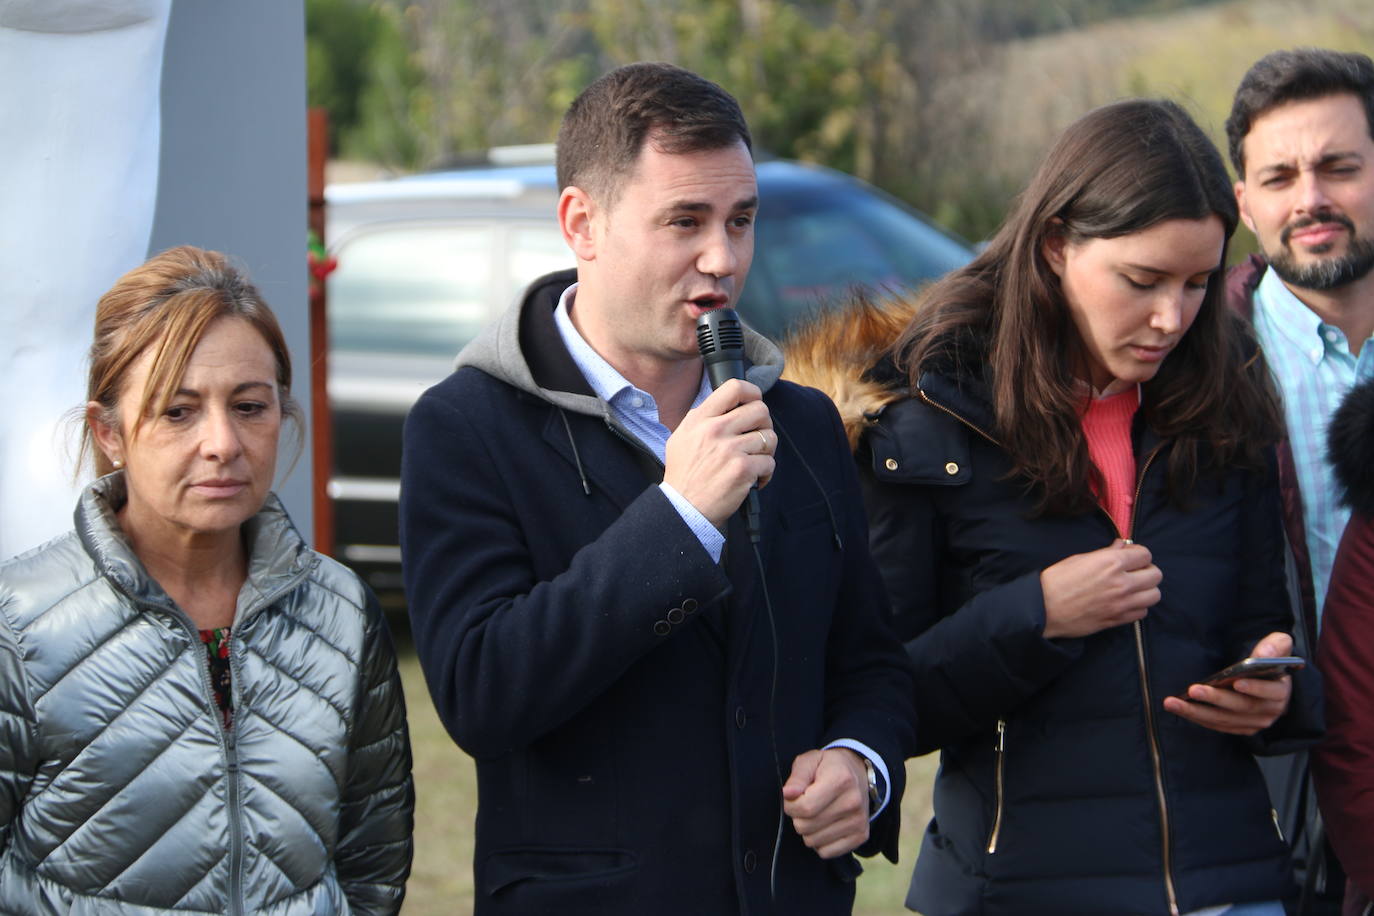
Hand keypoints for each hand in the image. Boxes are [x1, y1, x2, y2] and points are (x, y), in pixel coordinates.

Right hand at [663, 378, 774, 528]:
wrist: (683, 508)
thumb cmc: (683, 475)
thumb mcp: (681, 438)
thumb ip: (701, 419)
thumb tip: (726, 405)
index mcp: (700, 419)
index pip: (734, 388)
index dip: (752, 393)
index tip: (754, 403)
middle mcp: (715, 430)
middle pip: (760, 410)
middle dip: (764, 425)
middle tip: (758, 439)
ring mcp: (730, 449)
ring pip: (769, 437)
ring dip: (766, 452)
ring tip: (754, 462)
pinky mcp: (743, 469)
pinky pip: (769, 462)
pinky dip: (766, 473)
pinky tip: (753, 480)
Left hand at [781, 748, 869, 858]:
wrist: (858, 773)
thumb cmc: (827, 767)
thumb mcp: (809, 761)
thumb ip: (797, 777)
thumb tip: (787, 794)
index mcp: (841, 779)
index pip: (805, 807)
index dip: (790, 805)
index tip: (792, 798)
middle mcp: (853, 802)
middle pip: (806, 826)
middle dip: (797, 817)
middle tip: (804, 805)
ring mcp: (859, 821)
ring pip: (813, 841)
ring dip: (807, 830)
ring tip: (816, 813)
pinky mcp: (861, 836)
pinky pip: (826, 853)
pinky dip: (819, 842)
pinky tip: (824, 825)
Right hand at [1040, 539, 1160, 638]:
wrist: (1043, 608)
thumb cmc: (1057, 580)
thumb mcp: (1080, 559)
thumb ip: (1106, 553)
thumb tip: (1123, 546)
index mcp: (1111, 563)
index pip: (1145, 554)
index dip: (1139, 554)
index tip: (1130, 556)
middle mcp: (1121, 583)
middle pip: (1156, 575)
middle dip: (1146, 570)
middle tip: (1134, 572)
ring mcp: (1121, 604)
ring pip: (1154, 595)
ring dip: (1146, 590)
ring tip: (1132, 588)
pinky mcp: (1117, 620)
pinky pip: (1142, 612)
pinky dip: (1138, 606)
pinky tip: (1125, 602)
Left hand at [1164, 632, 1293, 734]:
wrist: (1266, 678)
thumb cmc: (1269, 659)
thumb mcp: (1278, 645)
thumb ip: (1274, 646)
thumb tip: (1264, 655)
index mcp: (1280, 691)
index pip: (1271, 692)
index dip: (1255, 688)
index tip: (1237, 682)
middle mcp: (1269, 711)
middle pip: (1241, 706)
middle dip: (1216, 699)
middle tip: (1194, 690)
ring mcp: (1253, 722)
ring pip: (1224, 719)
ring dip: (1197, 712)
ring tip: (1173, 702)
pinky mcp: (1238, 727)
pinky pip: (1216, 725)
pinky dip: (1197, 718)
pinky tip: (1179, 708)